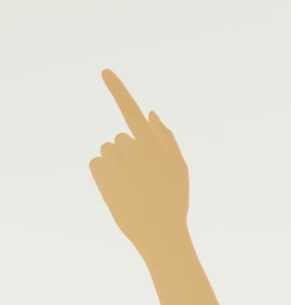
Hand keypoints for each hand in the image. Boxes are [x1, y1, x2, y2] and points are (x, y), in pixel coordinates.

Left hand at [89, 71, 190, 258]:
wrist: (159, 233)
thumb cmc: (173, 201)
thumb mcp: (179, 169)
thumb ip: (166, 138)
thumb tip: (150, 113)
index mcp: (152, 145)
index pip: (131, 111)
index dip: (118, 90)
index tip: (104, 71)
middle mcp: (131, 148)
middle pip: (122, 138)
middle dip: (129, 153)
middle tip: (144, 179)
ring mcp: (114, 159)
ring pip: (108, 150)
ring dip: (116, 164)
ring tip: (131, 187)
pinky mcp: (99, 172)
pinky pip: (97, 162)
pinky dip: (105, 173)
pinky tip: (118, 190)